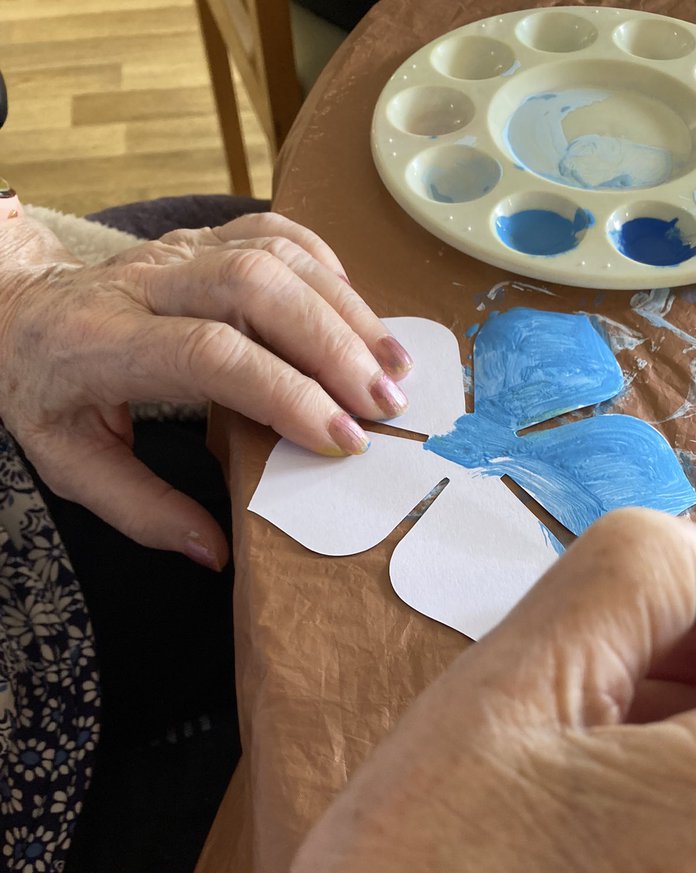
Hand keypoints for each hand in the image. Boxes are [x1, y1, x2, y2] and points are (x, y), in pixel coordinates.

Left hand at [0, 213, 411, 566]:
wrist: (16, 308)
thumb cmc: (45, 391)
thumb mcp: (70, 464)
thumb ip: (141, 511)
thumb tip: (215, 551)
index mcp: (104, 343)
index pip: (212, 355)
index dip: (287, 393)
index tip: (342, 441)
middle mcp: (143, 284)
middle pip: (255, 288)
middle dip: (334, 346)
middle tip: (385, 407)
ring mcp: (176, 251)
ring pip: (275, 255)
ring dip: (346, 310)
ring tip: (393, 369)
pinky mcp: (201, 238)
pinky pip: (276, 233)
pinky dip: (328, 269)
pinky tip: (359, 316)